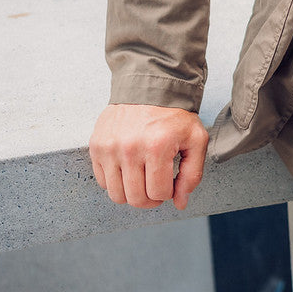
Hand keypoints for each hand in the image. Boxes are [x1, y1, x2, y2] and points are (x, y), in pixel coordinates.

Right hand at [89, 103, 208, 209]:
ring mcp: (109, 148)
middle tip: (157, 188)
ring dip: (132, 194)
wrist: (149, 88)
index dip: (168, 194)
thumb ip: (192, 174)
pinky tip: (129, 170)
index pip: (159, 193)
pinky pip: (103, 181)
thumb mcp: (196, 140)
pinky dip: (116, 182)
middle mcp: (129, 148)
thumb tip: (180, 203)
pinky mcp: (96, 146)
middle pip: (136, 198)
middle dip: (151, 199)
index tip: (171, 184)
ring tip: (143, 180)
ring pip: (117, 195)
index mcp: (157, 147)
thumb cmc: (175, 115)